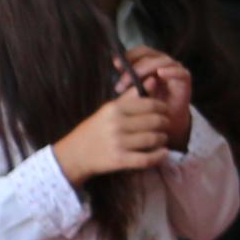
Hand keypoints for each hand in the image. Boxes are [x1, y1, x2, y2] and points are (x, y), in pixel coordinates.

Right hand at [53, 89, 175, 183]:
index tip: (165, 111)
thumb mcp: (109, 109)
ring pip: (153, 139)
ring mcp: (117, 143)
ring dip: (163, 139)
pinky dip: (159, 156)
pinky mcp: (119, 160)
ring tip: (162, 138)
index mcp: (114, 109)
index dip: (163, 108)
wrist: (74, 154)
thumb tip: (153, 79)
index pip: (150, 105)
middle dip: (165, 123)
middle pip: (154, 121)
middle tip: (165, 125)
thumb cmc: (95, 129)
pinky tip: (162, 152)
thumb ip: (131, 96)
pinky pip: (147, 158)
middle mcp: (116, 124)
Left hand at [120, 47, 196, 148]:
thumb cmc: (147, 104)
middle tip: (122, 82)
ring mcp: (174, 70)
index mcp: (150, 62)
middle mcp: (163, 63)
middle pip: (150, 55)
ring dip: (147, 69)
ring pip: (162, 61)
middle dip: (135, 67)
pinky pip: (179, 72)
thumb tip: (117, 63)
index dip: (129, 55)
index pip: (141, 51)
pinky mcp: (184, 79)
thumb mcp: (133, 90)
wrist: (164, 120)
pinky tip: (161, 74)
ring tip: (135, 82)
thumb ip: (127, 77)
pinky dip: (171, 71)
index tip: (116, 64)